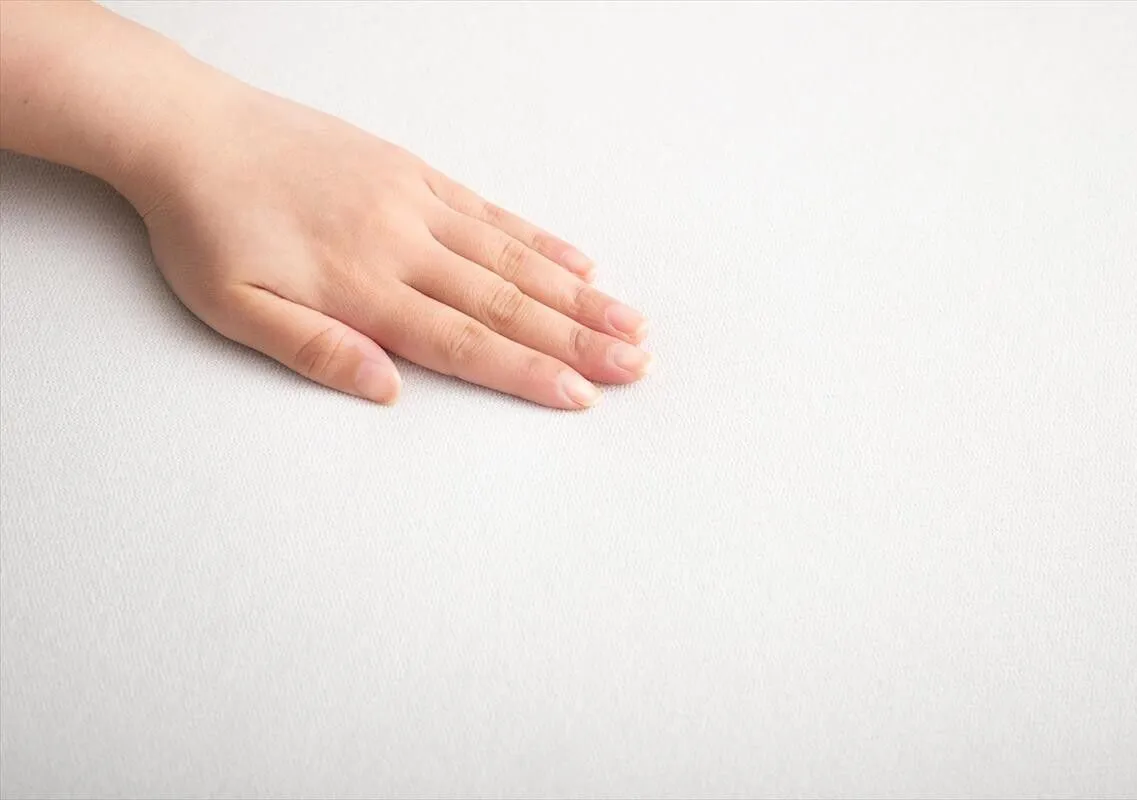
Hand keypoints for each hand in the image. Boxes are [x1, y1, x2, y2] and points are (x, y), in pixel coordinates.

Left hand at [130, 85, 650, 408]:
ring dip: (576, 295)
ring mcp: (416, 203)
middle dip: (578, 339)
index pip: (462, 340)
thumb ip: (313, 350)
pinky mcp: (415, 174)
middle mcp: (402, 243)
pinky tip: (579, 262)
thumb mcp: (233, 306)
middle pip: (507, 301)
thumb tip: (387, 389)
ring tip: (630, 321)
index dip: (526, 371)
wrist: (189, 130)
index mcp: (360, 285)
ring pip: (513, 258)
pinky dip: (540, 240)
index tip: (581, 394)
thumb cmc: (206, 226)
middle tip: (636, 364)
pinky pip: (490, 211)